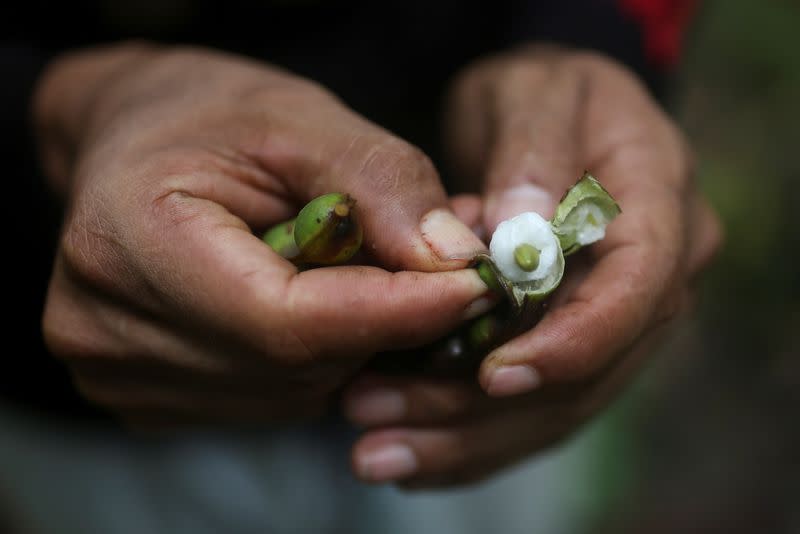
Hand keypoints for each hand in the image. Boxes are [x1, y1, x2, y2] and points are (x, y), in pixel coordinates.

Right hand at [35, 43, 489, 425]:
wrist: (132, 144)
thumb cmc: (207, 116)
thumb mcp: (299, 118)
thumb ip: (381, 185)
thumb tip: (455, 263)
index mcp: (128, 242)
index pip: (284, 320)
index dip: (394, 312)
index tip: (474, 286)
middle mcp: (103, 329)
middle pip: (294, 365)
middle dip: (385, 324)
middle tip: (440, 271)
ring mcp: (120, 375)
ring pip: (293, 392)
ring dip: (354, 342)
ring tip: (368, 273)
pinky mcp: (149, 398)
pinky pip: (273, 399)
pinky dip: (319, 359)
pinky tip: (318, 302)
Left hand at [343, 47, 721, 485]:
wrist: (550, 120)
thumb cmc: (541, 98)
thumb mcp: (532, 100)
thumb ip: (531, 158)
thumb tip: (520, 233)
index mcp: (663, 206)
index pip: (638, 291)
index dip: (573, 342)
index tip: (493, 374)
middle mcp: (657, 277)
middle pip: (592, 370)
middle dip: (490, 412)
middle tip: (389, 431)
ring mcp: (621, 321)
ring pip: (559, 405)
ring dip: (468, 437)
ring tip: (380, 451)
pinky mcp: (580, 345)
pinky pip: (538, 407)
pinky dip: (474, 436)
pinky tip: (414, 455)